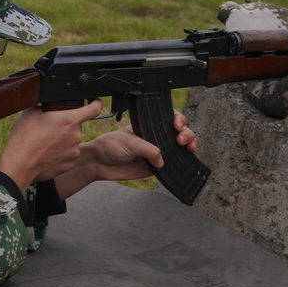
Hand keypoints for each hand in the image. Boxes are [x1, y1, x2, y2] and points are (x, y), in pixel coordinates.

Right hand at [0, 101, 101, 191]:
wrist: (21, 163)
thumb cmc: (25, 137)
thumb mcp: (31, 112)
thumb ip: (44, 106)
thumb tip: (46, 105)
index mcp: (69, 119)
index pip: (94, 108)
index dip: (95, 102)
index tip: (94, 102)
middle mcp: (76, 135)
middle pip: (76, 125)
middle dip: (65, 125)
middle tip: (49, 128)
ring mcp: (74, 151)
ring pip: (71, 140)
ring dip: (62, 140)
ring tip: (44, 143)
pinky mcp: (69, 163)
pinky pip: (67, 154)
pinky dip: (59, 153)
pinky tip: (46, 153)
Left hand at [53, 111, 196, 197]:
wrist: (98, 163)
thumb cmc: (109, 146)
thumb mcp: (129, 142)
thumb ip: (149, 149)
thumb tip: (162, 160)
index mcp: (148, 126)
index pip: (169, 119)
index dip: (178, 119)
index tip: (177, 124)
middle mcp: (155, 138)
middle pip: (180, 133)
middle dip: (186, 133)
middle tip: (181, 139)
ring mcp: (156, 152)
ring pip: (179, 149)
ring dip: (189, 146)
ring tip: (187, 147)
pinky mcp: (155, 167)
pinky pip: (172, 166)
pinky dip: (180, 163)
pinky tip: (183, 160)